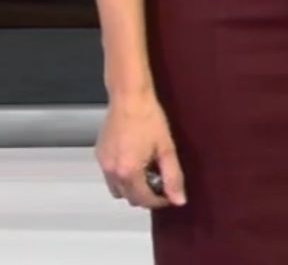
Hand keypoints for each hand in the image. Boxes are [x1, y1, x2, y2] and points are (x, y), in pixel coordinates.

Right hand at [96, 89, 186, 209]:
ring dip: (132, 188)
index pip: (144, 200)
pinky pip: (110, 175)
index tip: (169, 192)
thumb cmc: (148, 117)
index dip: (160, 200)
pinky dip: (121, 175)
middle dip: (146, 195)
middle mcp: (112, 172)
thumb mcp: (166, 147)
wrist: (129, 96)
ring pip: (118, 189)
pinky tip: (133, 159)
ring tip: (146, 170)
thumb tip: (179, 200)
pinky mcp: (99, 154)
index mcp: (129, 172)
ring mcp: (103, 163)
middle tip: (159, 180)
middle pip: (130, 198)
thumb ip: (173, 176)